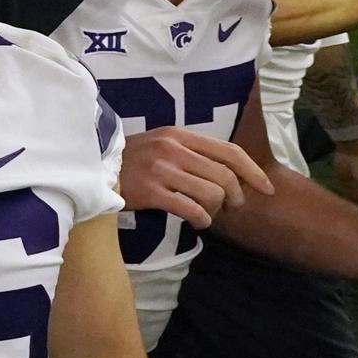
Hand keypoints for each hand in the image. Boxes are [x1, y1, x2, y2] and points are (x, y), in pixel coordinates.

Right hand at [116, 126, 271, 230]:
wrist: (91, 170)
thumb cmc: (130, 163)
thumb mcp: (160, 146)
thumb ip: (190, 153)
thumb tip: (230, 174)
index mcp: (178, 135)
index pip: (228, 151)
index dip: (253, 171)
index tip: (266, 188)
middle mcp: (171, 148)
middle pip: (224, 175)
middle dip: (235, 196)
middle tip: (230, 207)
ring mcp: (160, 169)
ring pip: (211, 193)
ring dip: (216, 210)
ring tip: (207, 214)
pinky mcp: (150, 191)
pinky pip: (191, 208)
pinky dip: (202, 219)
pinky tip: (198, 222)